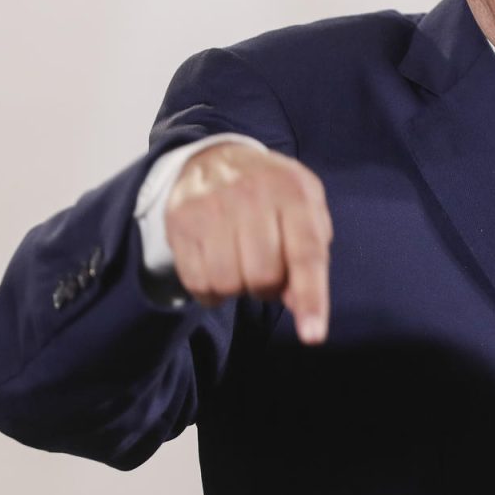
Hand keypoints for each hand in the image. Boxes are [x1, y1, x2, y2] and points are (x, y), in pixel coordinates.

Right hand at [164, 142, 331, 343]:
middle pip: (263, 276)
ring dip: (237, 288)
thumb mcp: (305, 210)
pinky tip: (216, 266)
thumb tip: (301, 305)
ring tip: (240, 263)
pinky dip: (210, 290)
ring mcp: (212, 207)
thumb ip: (311, 254)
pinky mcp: (181, 221)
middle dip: (268, 286)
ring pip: (227, 283)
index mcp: (293, 192)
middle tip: (266, 269)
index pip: (306, 254)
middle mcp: (252, 196)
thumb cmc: (271, 194)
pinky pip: (197, 283)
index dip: (311, 298)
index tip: (313, 335)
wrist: (215, 159)